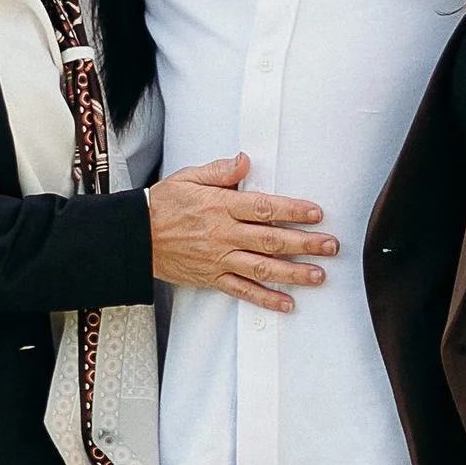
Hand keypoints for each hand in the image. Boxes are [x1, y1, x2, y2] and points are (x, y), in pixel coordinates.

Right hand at [147, 156, 335, 310]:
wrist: (134, 237)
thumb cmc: (162, 205)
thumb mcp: (189, 177)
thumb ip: (220, 171)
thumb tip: (245, 161)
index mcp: (221, 207)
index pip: (264, 208)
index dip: (293, 210)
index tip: (316, 213)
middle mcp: (223, 235)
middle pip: (271, 240)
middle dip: (305, 243)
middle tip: (331, 246)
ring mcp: (219, 259)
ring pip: (262, 268)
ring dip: (293, 273)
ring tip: (318, 275)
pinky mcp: (212, 278)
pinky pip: (242, 290)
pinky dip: (265, 299)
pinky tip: (287, 303)